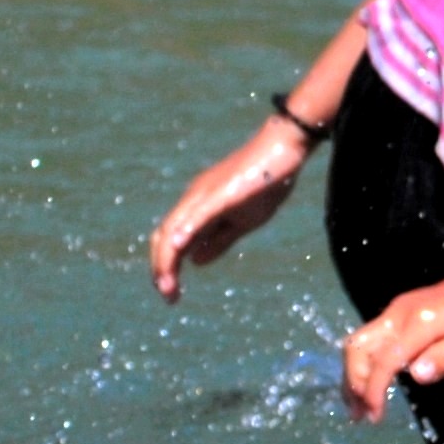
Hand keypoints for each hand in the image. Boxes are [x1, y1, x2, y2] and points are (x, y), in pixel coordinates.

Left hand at [149, 120, 314, 300]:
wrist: (283, 147)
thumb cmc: (266, 181)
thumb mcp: (242, 220)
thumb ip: (219, 240)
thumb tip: (194, 262)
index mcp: (197, 207)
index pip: (169, 239)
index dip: (165, 266)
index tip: (170, 293)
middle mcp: (193, 199)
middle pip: (164, 237)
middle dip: (161, 269)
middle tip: (167, 296)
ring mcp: (205, 194)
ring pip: (175, 229)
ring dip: (167, 260)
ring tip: (167, 286)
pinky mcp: (222, 192)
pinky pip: (200, 214)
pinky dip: (186, 232)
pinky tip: (180, 249)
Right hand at [340, 262, 443, 417]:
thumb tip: (416, 376)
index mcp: (419, 323)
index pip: (385, 361)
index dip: (374, 390)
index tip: (375, 416)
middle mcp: (399, 315)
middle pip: (357, 349)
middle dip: (353, 383)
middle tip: (361, 415)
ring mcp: (397, 312)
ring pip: (359, 344)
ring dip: (354, 375)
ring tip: (360, 407)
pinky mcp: (401, 314)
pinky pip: (371, 340)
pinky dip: (365, 365)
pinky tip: (373, 383)